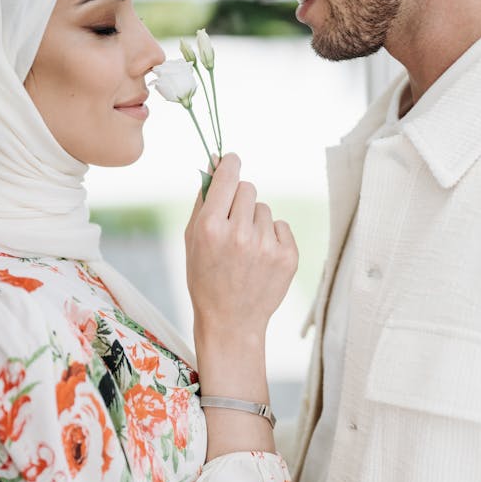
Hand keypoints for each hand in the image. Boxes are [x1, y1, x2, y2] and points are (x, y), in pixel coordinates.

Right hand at [185, 153, 297, 340]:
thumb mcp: (192, 239)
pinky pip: (281, 226)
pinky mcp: (288, 256)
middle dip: (240, 200)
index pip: (228, 176)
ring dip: (255, 222)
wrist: (230, 321)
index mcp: (211, 228)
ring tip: (245, 249)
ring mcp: (266, 246)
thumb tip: (215, 162)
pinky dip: (272, 237)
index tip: (232, 160)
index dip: (230, 164)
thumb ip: (204, 199)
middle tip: (233, 224)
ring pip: (264, 209)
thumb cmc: (205, 278)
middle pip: (248, 188)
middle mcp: (240, 234)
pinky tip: (260, 259)